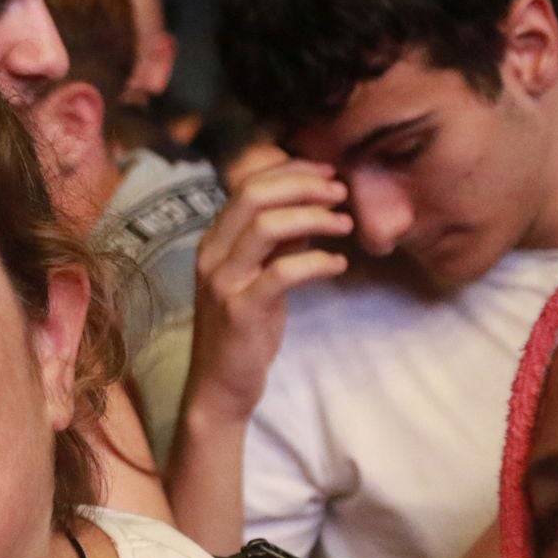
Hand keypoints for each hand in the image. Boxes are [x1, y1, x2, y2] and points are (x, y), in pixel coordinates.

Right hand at [185, 157, 352, 424]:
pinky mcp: (240, 311)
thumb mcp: (259, 277)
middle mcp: (212, 255)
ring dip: (314, 218)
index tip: (328, 173)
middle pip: (255, 196)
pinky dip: (317, 262)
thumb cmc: (244, 330)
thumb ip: (278, 242)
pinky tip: (338, 265)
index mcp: (214, 241)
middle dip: (304, 186)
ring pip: (267, 227)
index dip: (291, 171)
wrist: (220, 386)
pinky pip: (283, 273)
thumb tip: (311, 207)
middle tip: (341, 193)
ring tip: (345, 225)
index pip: (249, 185)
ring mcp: (223, 282)